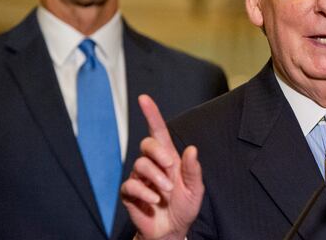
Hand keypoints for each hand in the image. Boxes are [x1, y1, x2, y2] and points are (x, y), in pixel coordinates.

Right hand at [121, 95, 204, 239]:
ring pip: (140, 164)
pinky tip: (154, 201)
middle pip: (147, 144)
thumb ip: (193, 170)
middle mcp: (152, 164)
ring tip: (166, 193)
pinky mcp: (130, 192)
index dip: (151, 114)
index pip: (158, 131)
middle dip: (159, 153)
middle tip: (170, 167)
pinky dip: (145, 192)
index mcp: (169, 158)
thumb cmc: (184, 206)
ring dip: (156, 178)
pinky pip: (131, 185)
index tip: (144, 98)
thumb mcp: (195, 189)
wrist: (171, 230)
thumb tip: (192, 149)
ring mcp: (139, 177)